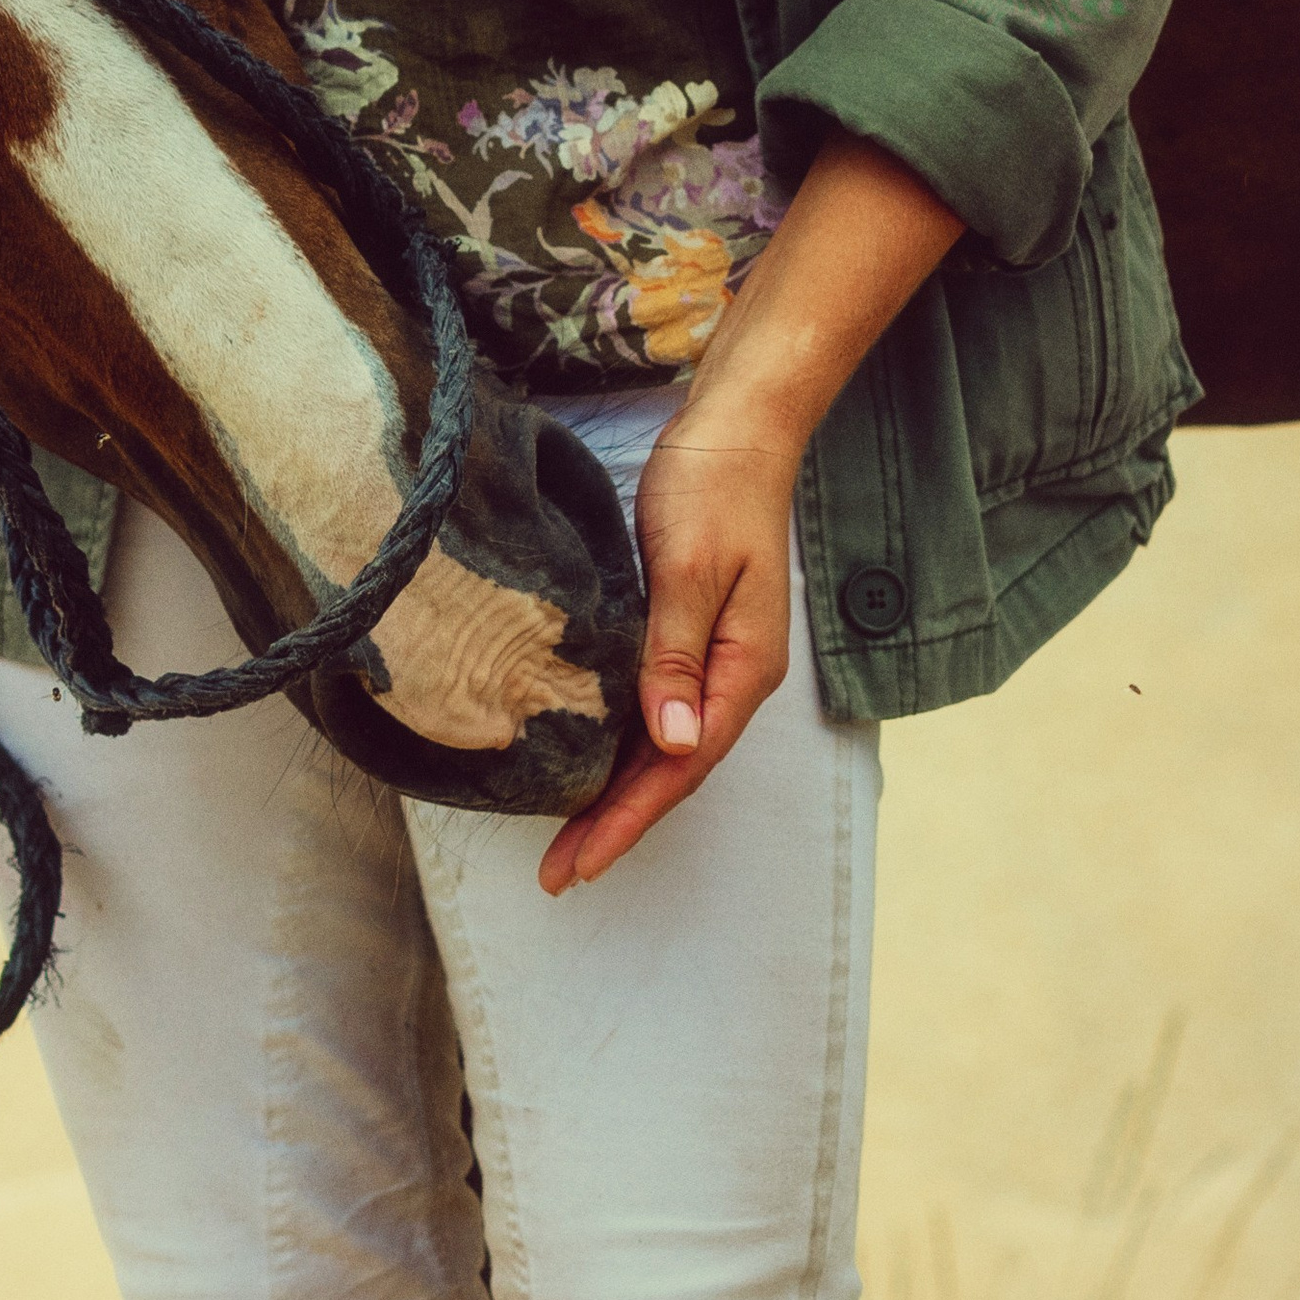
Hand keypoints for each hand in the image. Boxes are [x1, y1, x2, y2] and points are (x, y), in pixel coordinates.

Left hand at [537, 379, 797, 892]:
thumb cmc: (714, 487)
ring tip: (565, 835)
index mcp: (741, 668)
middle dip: (616, 822)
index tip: (580, 863)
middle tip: (558, 872)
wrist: (738, 427)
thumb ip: (673, 653)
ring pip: (662, 744)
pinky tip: (588, 756)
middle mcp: (731, 674)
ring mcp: (711, 655)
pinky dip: (623, 743)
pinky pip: (655, 706)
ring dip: (616, 790)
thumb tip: (671, 742)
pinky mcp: (687, 631)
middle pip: (671, 769)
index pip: (681, 767)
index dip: (628, 819)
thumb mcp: (687, 568)